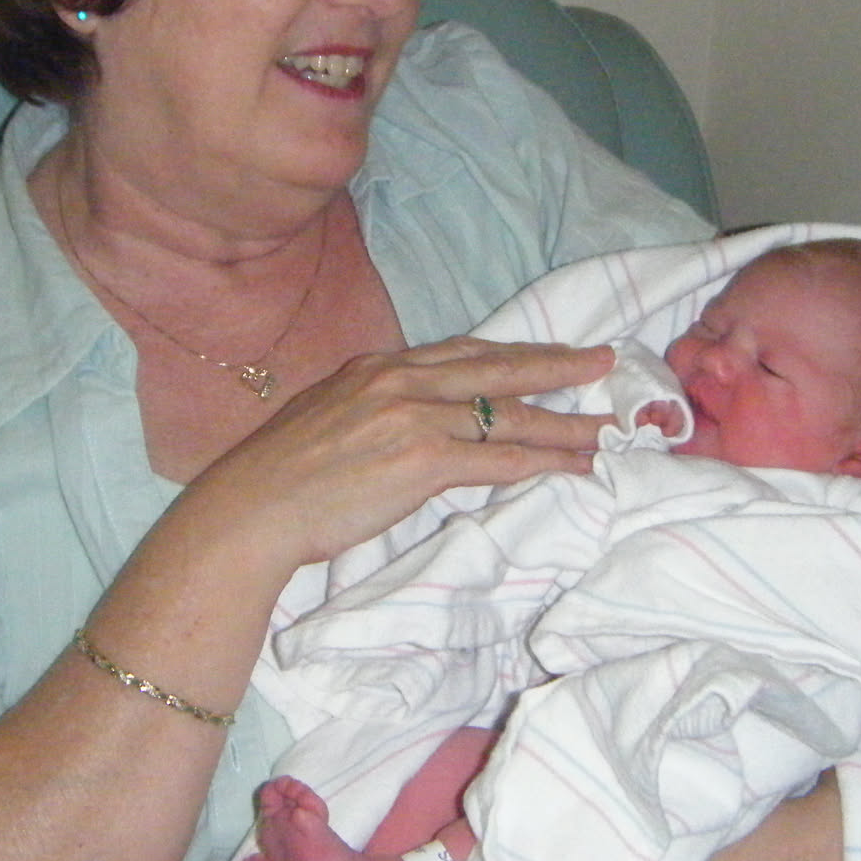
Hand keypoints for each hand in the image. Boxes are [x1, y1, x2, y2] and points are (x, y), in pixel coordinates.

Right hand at [185, 335, 614, 568]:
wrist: (252, 508)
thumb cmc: (279, 477)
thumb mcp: (328, 417)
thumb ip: (372, 408)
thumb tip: (400, 422)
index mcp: (378, 366)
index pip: (462, 353)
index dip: (512, 353)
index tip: (548, 354)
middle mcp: (401, 380)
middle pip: (496, 368)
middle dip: (555, 366)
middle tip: (603, 360)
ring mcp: (414, 417)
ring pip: (508, 414)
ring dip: (565, 422)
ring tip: (607, 428)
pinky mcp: (423, 460)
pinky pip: (500, 457)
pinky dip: (545, 461)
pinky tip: (575, 466)